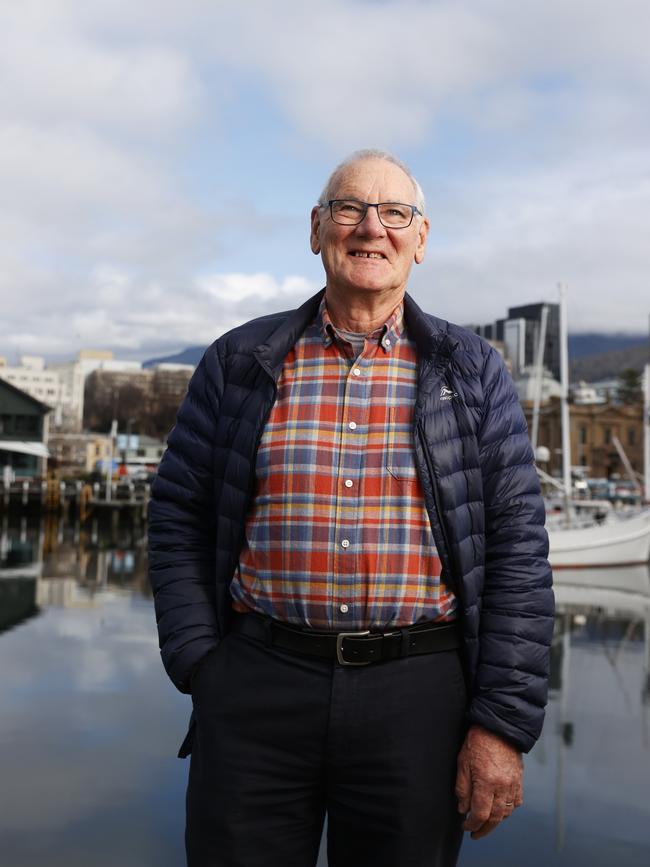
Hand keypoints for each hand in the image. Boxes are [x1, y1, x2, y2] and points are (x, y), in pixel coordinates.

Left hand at [455, 724, 522, 838]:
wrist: (498, 726)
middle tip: (475, 833)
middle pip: (495, 818)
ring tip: (485, 822)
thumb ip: (462, 788)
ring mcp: (513, 784)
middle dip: (484, 829)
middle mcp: (503, 786)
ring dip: (496, 821)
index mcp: (487, 782)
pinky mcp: (519, 779)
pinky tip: (499, 809)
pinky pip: (516, 802)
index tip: (465, 826)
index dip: (472, 824)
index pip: (480, 814)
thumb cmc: (477, 741)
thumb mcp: (462, 763)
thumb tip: (463, 809)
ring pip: (506, 812)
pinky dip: (508, 810)